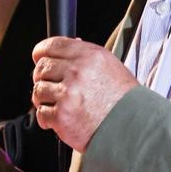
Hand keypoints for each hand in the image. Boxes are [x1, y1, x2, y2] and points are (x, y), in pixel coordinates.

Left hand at [29, 36, 139, 152]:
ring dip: (43, 99)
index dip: (41, 52)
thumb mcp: (111, 66)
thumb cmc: (123, 101)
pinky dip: (46, 118)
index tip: (39, 57)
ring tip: (57, 105)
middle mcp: (77, 72)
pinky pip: (41, 112)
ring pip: (38, 90)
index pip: (53, 45)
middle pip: (42, 67)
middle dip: (42, 78)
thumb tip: (71, 44)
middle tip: (51, 86)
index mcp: (89, 56)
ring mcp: (68, 94)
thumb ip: (87, 56)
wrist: (132, 127)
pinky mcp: (61, 115)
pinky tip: (58, 119)